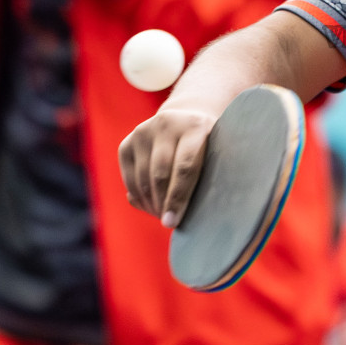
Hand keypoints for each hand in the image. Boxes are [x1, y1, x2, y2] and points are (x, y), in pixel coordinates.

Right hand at [118, 106, 218, 227]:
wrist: (186, 120)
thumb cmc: (209, 147)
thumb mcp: (218, 154)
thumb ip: (212, 176)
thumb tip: (195, 215)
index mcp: (195, 126)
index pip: (185, 167)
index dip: (178, 198)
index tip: (173, 223)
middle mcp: (166, 124)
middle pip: (160, 175)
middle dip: (162, 204)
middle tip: (168, 223)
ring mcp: (144, 132)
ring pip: (142, 180)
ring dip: (150, 204)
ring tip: (162, 215)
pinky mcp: (127, 143)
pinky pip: (129, 179)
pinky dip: (138, 198)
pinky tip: (150, 205)